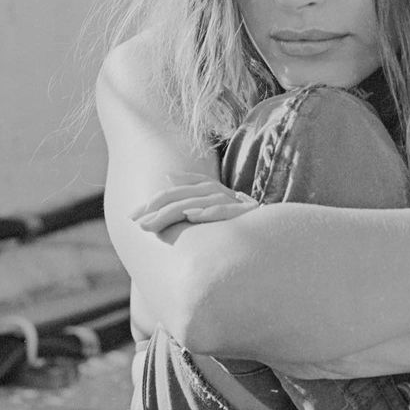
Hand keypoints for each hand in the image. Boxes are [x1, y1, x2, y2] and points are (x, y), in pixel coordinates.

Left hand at [130, 172, 258, 231]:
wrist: (277, 234)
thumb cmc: (242, 222)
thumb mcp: (215, 209)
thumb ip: (192, 194)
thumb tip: (167, 175)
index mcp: (212, 190)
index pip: (176, 191)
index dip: (154, 202)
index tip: (132, 217)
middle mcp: (222, 192)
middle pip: (184, 195)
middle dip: (157, 208)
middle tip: (136, 224)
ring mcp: (236, 202)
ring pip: (199, 202)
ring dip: (174, 213)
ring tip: (152, 224)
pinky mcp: (248, 213)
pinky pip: (225, 211)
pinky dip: (209, 212)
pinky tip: (191, 217)